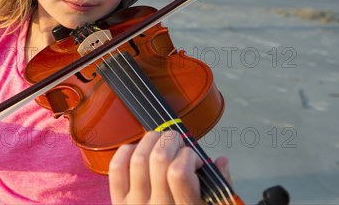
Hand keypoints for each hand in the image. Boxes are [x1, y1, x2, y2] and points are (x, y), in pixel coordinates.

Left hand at [109, 131, 231, 203]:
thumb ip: (220, 187)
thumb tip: (221, 161)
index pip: (179, 174)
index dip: (187, 156)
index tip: (194, 157)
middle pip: (159, 159)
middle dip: (170, 140)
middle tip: (177, 142)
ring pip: (138, 159)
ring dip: (150, 140)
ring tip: (160, 140)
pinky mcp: (119, 203)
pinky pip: (117, 169)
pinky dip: (126, 151)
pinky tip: (138, 149)